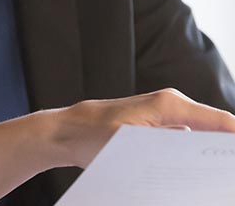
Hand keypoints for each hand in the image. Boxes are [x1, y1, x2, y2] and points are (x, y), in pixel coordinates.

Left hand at [48, 88, 234, 167]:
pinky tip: (184, 176)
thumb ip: (170, 144)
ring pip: (200, 138)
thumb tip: (197, 148)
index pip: (221, 122)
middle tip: (221, 180)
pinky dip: (187, 157)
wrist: (67, 132)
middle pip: (214, 130)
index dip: (234, 141)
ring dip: (204, 157)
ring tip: (209, 180)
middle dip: (221, 153)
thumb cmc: (93, 135)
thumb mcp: (133, 143)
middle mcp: (171, 106)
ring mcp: (165, 117)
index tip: (233, 165)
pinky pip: (183, 142)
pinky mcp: (157, 128)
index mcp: (170, 105)